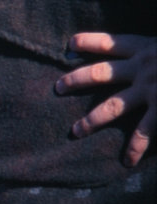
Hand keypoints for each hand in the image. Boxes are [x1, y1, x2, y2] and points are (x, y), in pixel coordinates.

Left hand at [55, 32, 155, 166]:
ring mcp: (151, 90)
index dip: (88, 42)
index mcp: (148, 47)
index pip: (110, 42)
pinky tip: (126, 161)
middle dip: (76, 80)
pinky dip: (134, 148)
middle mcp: (144, 67)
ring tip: (76, 131)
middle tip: (57, 87)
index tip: (68, 43)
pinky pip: (142, 133)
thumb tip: (150, 52)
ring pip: (112, 106)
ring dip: (91, 120)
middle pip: (100, 73)